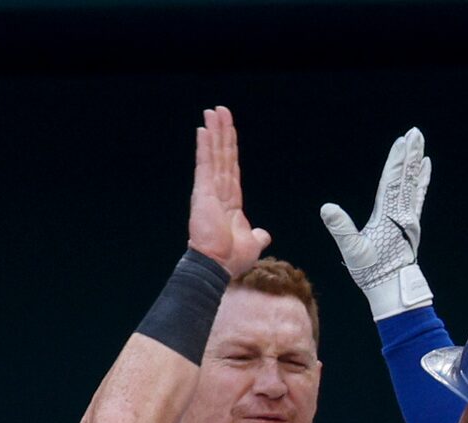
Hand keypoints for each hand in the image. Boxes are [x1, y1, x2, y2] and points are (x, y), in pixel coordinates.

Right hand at [187, 106, 270, 278]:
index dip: (230, 147)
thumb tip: (264, 234)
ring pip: (213, 155)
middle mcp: (218, 191)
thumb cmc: (231, 258)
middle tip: (219, 110)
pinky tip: (204, 130)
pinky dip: (204, 147)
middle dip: (221, 132)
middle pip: (222, 155)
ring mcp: (209, 190)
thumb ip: (258, 235)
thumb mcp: (252, 244)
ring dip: (214, 132)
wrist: (218, 266)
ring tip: (213, 112)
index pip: (231, 167)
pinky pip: (205, 164)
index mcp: (230, 200)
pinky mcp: (203, 192)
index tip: (228, 129)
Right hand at [317, 127, 431, 319]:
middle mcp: (402, 213)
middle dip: (411, 154)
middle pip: (407, 177)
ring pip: (414, 184)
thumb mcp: (353, 250)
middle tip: (416, 133)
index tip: (402, 142)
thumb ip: (341, 228)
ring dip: (417, 163)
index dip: (396, 161)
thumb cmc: (372, 271)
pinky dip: (422, 180)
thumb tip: (327, 208)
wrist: (392, 288)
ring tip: (421, 145)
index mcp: (388, 216)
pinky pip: (418, 196)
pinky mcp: (411, 224)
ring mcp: (409, 218)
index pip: (393, 182)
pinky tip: (425, 169)